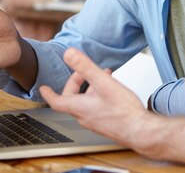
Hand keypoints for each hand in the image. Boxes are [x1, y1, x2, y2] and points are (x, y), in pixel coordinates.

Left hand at [41, 48, 184, 163]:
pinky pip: (95, 107)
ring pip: (85, 102)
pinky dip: (98, 95)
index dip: (49, 93)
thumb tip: (68, 53)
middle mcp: (84, 116)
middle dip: (76, 83)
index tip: (44, 88)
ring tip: (104, 77)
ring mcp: (95, 121)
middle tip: (84, 72)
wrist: (140, 131)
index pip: (56, 101)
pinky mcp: (105, 123)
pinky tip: (112, 91)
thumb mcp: (103, 83)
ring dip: (90, 88)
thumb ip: (85, 67)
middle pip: (72, 98)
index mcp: (79, 107)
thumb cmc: (123, 111)